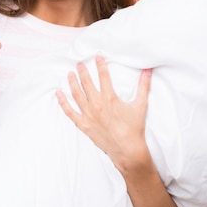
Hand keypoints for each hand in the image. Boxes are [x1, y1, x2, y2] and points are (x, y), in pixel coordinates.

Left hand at [56, 55, 152, 170]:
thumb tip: (148, 70)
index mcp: (110, 98)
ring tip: (70, 73)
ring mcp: (88, 115)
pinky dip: (63, 102)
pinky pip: (69, 112)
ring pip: (77, 94)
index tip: (97, 56)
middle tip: (79, 63)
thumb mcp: (141, 105)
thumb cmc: (135, 128)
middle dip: (83, 71)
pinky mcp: (83, 125)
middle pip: (87, 83)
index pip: (103, 76)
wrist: (128, 150)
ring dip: (72, 82)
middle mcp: (96, 104)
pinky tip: (58, 93)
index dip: (100, 65)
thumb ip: (144, 85)